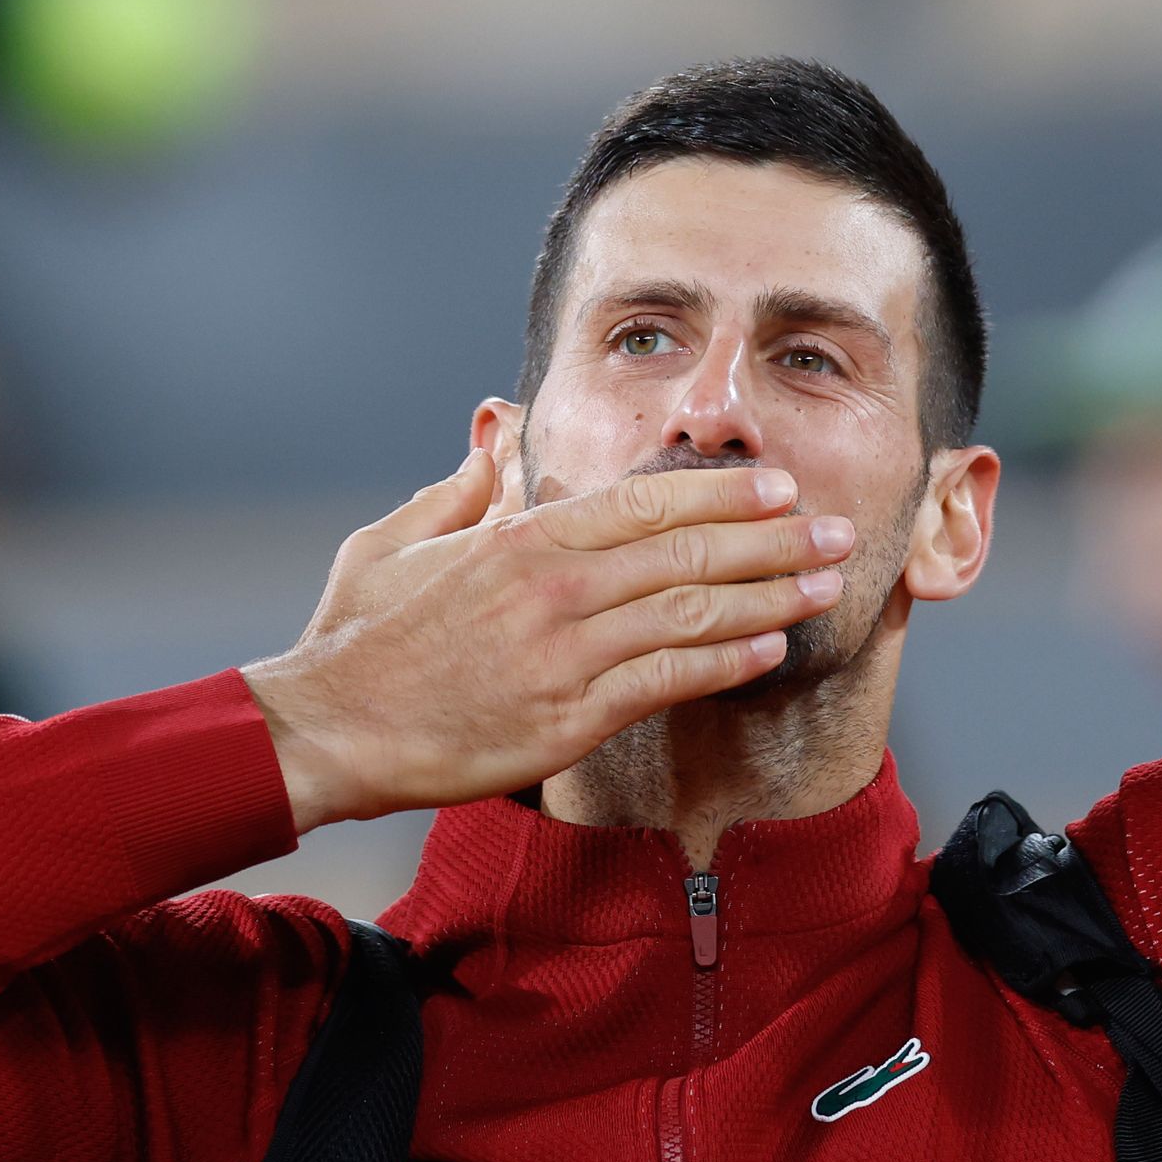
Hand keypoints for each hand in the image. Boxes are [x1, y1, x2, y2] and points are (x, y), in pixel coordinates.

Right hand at [242, 447, 856, 832]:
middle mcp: (554, 588)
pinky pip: (665, 680)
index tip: (778, 486)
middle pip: (687, 552)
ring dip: (769, 597)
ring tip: (824, 586)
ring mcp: (565, 654)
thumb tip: (493, 432)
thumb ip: (461, 488)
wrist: (326, 729)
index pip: (645, 502)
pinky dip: (723, 661)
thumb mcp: (399, 540)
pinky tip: (767, 648)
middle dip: (773, 539)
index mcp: (521, 538)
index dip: (721, 493)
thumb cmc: (358, 636)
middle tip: (835, 530)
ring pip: (690, 614)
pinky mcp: (569, 719)